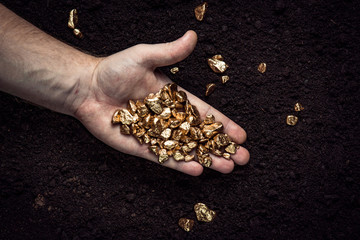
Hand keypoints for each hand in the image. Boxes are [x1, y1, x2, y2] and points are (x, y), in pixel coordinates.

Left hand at [75, 31, 249, 175]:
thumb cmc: (114, 70)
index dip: (223, 124)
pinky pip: (164, 157)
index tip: (240, 134)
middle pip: (200, 135)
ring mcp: (156, 134)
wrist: (86, 88)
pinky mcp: (142, 146)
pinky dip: (180, 164)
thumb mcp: (144, 56)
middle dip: (221, 146)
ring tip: (227, 167)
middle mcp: (169, 118)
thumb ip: (169, 52)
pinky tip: (197, 170)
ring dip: (207, 158)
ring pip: (186, 149)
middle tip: (241, 157)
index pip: (204, 113)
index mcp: (174, 98)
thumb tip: (192, 35)